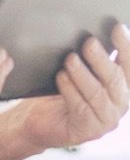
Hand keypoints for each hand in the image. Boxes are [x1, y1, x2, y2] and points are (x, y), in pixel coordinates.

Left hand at [23, 23, 129, 149]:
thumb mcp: (80, 69)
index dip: (126, 47)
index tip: (117, 28)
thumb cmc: (62, 88)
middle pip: (115, 80)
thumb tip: (91, 30)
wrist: (39, 118)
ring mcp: (106, 120)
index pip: (129, 65)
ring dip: (83, 74)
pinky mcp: (88, 130)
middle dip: (101, 60)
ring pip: (98, 94)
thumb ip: (91, 56)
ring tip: (70, 59)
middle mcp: (119, 104)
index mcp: (122, 86)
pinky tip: (61, 77)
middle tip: (88, 42)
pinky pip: (81, 108)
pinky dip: (70, 90)